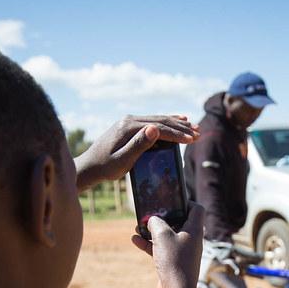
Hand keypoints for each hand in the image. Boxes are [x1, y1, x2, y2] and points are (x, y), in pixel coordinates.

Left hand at [75, 115, 198, 190]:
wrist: (89, 166)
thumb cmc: (105, 168)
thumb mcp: (122, 161)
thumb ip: (138, 145)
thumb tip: (154, 129)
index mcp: (128, 127)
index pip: (159, 128)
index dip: (177, 134)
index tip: (192, 139)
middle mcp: (129, 120)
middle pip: (160, 120)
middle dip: (181, 127)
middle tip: (199, 133)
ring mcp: (128, 121)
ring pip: (157, 119)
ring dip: (176, 123)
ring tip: (193, 126)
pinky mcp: (129, 126)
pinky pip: (151, 121)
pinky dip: (166, 122)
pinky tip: (177, 120)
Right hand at [131, 202, 204, 287]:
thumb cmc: (174, 260)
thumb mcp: (162, 234)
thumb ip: (156, 222)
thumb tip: (152, 219)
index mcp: (195, 229)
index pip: (196, 209)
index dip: (186, 201)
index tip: (172, 199)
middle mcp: (192, 239)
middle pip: (180, 221)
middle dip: (163, 217)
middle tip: (151, 213)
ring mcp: (183, 251)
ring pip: (168, 236)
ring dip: (153, 231)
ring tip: (138, 226)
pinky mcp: (174, 262)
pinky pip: (161, 249)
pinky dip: (150, 244)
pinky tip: (135, 240)